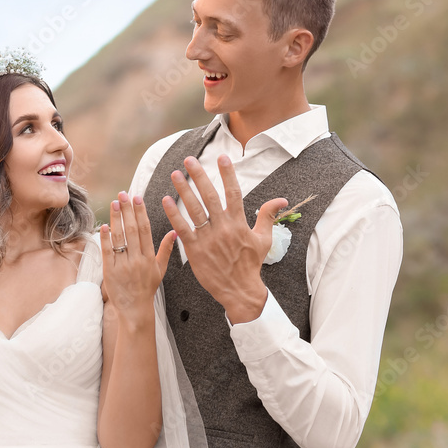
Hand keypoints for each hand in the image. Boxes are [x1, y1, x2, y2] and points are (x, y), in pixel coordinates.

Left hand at [100, 192, 175, 328]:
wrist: (135, 310)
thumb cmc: (147, 288)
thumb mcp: (160, 269)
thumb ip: (166, 250)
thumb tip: (175, 232)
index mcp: (149, 258)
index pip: (145, 230)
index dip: (141, 213)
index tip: (137, 198)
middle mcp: (137, 260)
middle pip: (132, 230)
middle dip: (127, 210)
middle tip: (123, 194)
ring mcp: (123, 266)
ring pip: (119, 238)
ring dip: (116, 219)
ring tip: (114, 203)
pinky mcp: (110, 272)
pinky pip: (107, 252)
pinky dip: (105, 239)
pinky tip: (104, 226)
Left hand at [162, 155, 287, 323]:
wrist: (239, 290)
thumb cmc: (251, 264)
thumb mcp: (263, 239)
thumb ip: (268, 216)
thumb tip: (282, 199)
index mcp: (239, 223)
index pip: (233, 193)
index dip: (228, 174)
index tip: (222, 157)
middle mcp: (223, 228)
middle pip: (210, 196)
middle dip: (199, 176)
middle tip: (189, 160)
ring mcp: (208, 239)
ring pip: (194, 210)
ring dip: (183, 190)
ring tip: (175, 174)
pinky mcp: (195, 250)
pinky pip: (182, 229)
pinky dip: (173, 214)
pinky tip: (165, 200)